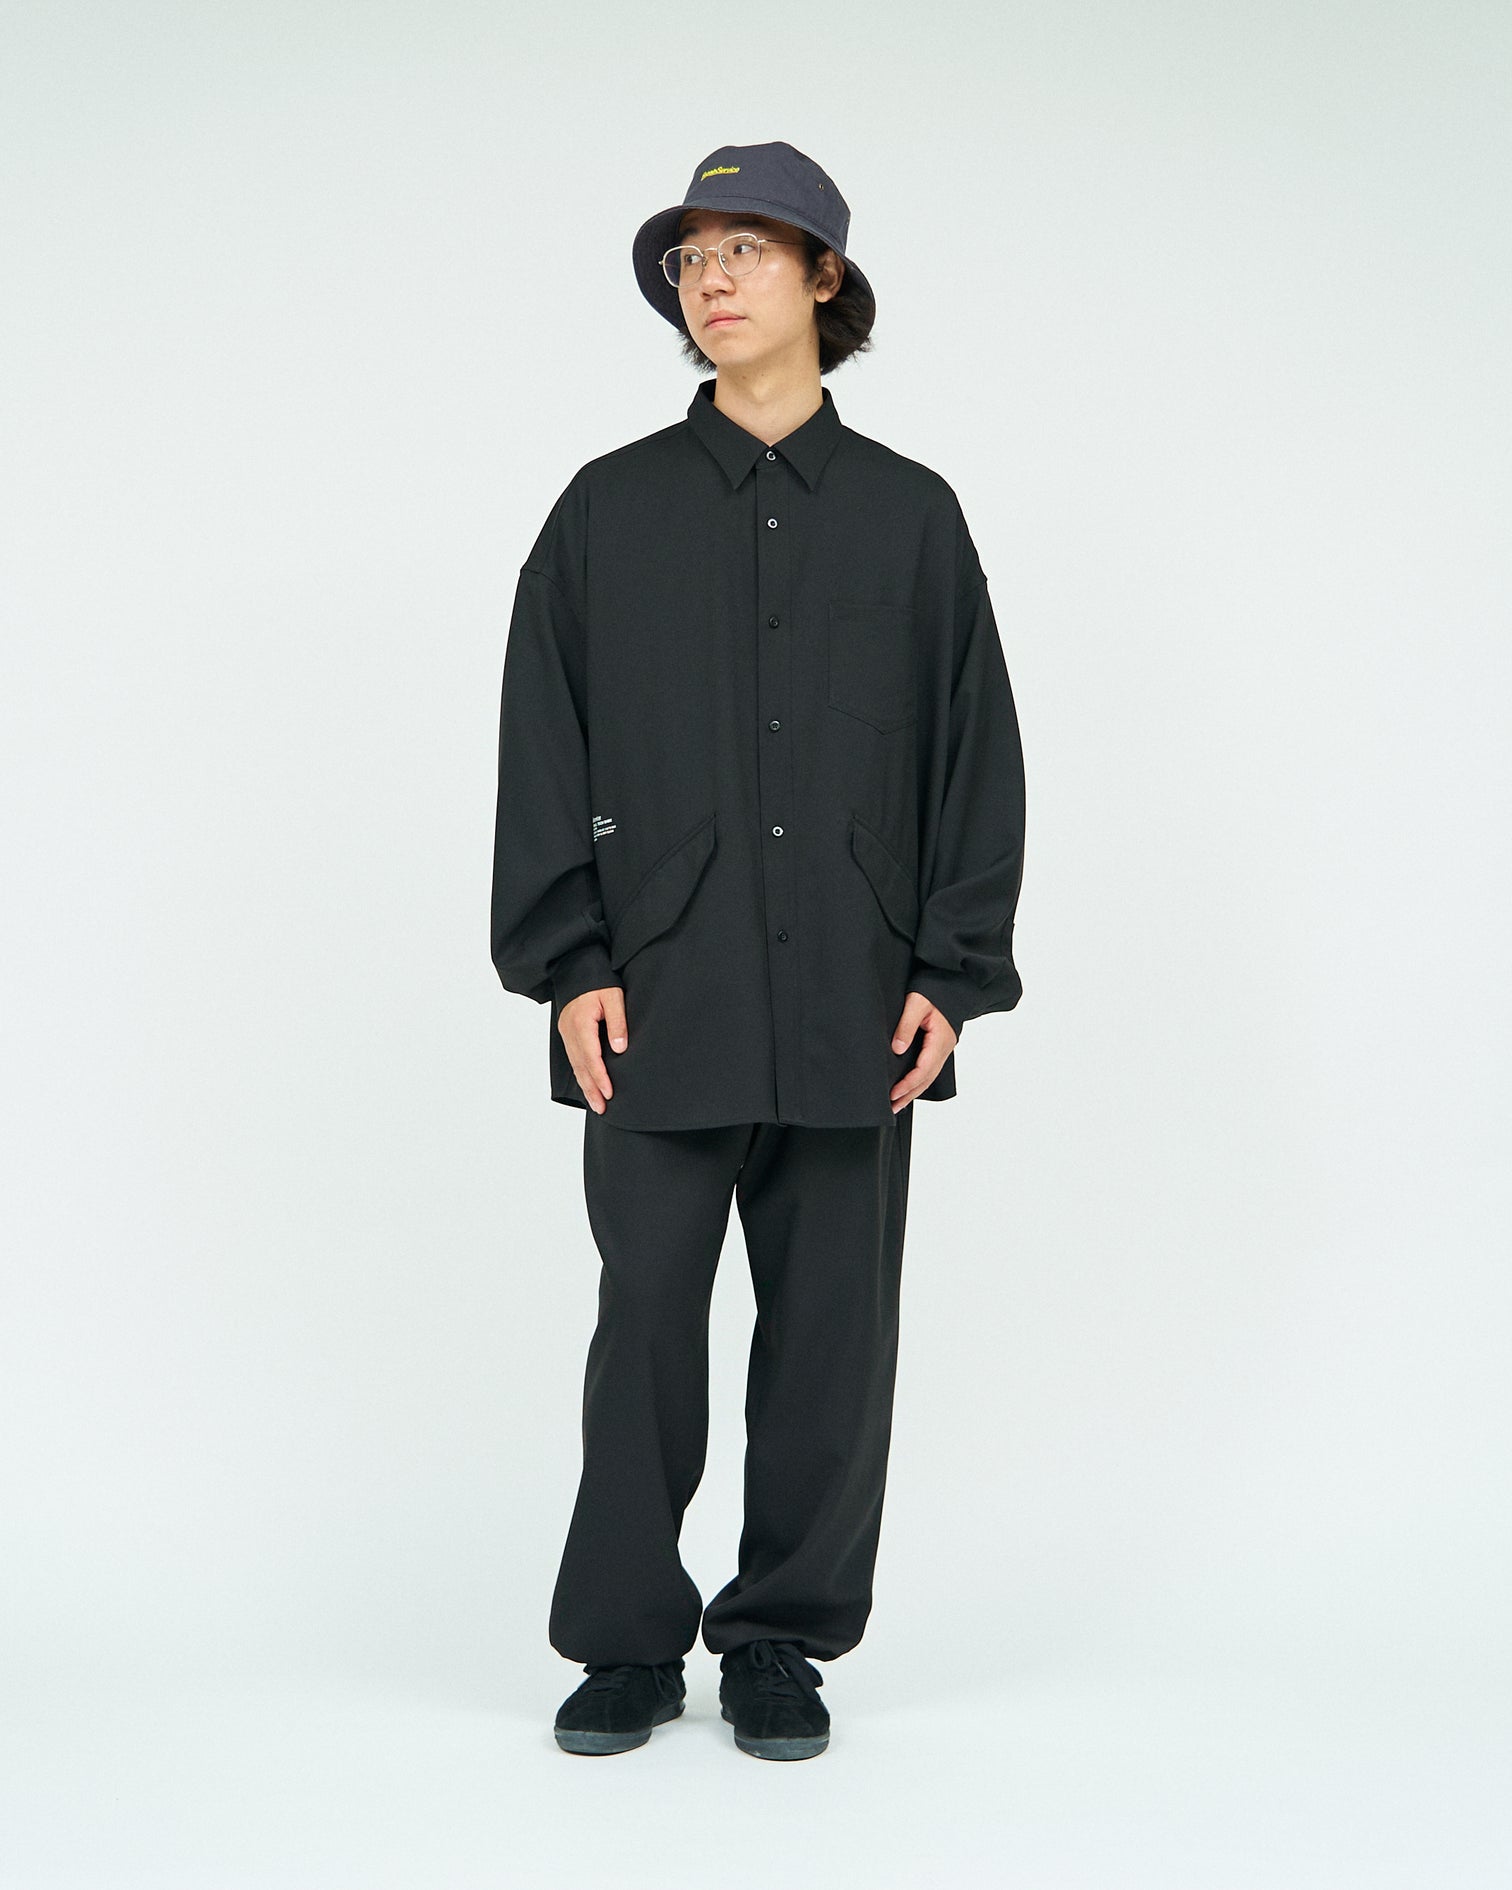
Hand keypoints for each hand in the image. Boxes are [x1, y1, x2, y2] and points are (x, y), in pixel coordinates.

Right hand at [559, 985, 628, 1114]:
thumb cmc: (599, 981)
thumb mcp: (614, 997)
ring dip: (585, 1085)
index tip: (609, 1093)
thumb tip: (620, 1049)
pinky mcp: (568, 1033)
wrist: (578, 968)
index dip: (600, 1077)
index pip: (591, 1056)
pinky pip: (573, 1058)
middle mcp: (569, 1031)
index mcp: (580, 1023)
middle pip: (580, 1066)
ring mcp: (566, 1033)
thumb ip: (617, 1023)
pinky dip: (581, 1074)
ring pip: (575, 1065)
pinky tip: (588, 1085)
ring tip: (596, 1104)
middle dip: (591, 1089)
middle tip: (602, 1108)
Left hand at [888, 991, 957, 1113]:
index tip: (893, 1093)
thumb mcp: (916, 1003)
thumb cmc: (935, 990)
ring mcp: (944, 1048)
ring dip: (914, 1091)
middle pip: (927, 1078)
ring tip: (897, 1104)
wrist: (953, 983)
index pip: (924, 1069)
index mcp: (940, 1039)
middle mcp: (944, 1047)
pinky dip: (919, 1081)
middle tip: (892, 1107)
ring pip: (929, 1076)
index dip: (908, 1084)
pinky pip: (930, 1068)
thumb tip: (897, 1049)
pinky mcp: (939, 1046)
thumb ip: (906, 1026)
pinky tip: (909, 1087)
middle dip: (909, 1094)